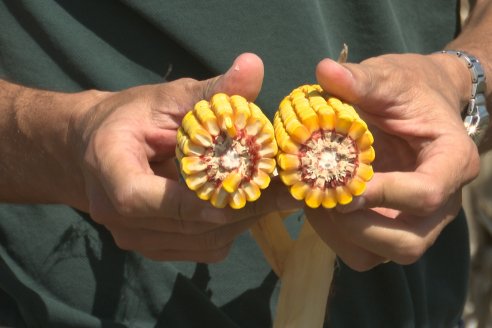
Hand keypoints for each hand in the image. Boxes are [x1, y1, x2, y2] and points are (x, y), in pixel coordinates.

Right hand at [70, 53, 297, 261]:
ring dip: (241, 219)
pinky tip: (245, 204)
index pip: (138, 197)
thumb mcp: (169, 98)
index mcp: (107, 166)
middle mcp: (112, 212)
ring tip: (273, 194)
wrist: (100, 148)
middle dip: (239, 207)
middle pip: (182, 225)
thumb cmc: (133, 117)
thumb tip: (254, 65)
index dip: (189, 201)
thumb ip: (211, 91)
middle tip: (285, 187)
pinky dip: (230, 229)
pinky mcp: (152, 246)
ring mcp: (132, 236)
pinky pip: (201, 248)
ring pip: (199, 242)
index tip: (239, 191)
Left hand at [307, 53, 479, 270]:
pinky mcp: (393, 227)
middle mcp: (442, 202)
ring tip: (316, 200)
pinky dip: (337, 238)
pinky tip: (320, 206)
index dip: (380, 194)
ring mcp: (417, 220)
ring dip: (342, 236)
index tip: (338, 181)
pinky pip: (365, 252)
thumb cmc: (409, 90)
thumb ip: (361, 78)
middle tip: (323, 197)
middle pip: (408, 243)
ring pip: (384, 255)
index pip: (426, 193)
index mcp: (451, 161)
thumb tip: (324, 71)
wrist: (420, 104)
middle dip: (357, 227)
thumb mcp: (389, 77)